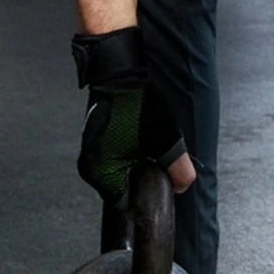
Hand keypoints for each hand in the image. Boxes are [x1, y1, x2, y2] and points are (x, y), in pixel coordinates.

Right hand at [72, 27, 190, 207]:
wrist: (119, 70)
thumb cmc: (137, 105)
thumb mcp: (166, 141)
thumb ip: (178, 170)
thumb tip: (181, 186)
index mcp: (102, 173)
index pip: (127, 203)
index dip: (146, 195)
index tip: (160, 184)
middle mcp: (91, 166)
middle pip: (124, 186)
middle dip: (143, 177)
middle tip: (157, 160)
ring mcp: (91, 152)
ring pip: (121, 170)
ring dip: (137, 163)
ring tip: (150, 145)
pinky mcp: (96, 138)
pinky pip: (116, 155)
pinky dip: (130, 151)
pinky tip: (141, 136)